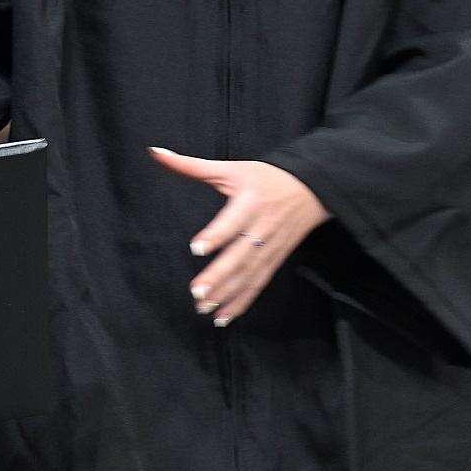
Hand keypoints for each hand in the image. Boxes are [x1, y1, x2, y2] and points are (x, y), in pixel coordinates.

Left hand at [151, 149, 330, 326]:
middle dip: (220, 276)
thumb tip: (156, 153)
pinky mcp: (275, 261)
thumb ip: (192, 166)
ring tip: (204, 308)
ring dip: (227, 294)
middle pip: (240, 255)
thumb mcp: (231, 168)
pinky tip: (223, 316)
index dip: (217, 234)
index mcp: (250, 203)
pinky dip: (242, 302)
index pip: (232, 221)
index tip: (198, 248)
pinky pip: (258, 285)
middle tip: (197, 292)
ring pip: (248, 275)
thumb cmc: (266, 178)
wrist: (313, 188)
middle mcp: (261, 228)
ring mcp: (270, 248)